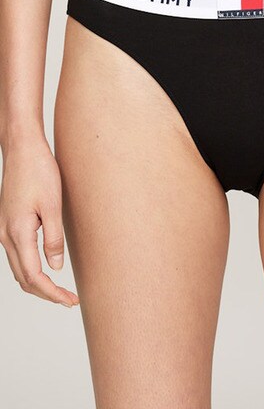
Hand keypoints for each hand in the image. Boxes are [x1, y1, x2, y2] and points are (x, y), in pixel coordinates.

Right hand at [0, 136, 78, 306]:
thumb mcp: (53, 205)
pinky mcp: (8, 223)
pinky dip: (31, 268)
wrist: (22, 149)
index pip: (34, 277)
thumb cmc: (39, 172)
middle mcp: (6, 235)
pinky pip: (18, 255)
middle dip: (46, 293)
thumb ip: (54, 238)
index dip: (53, 293)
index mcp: (18, 233)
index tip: (71, 301)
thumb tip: (56, 267)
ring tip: (61, 290)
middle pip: (23, 278)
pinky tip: (47, 268)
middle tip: (70, 300)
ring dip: (38, 283)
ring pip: (19, 268)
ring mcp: (4, 230)